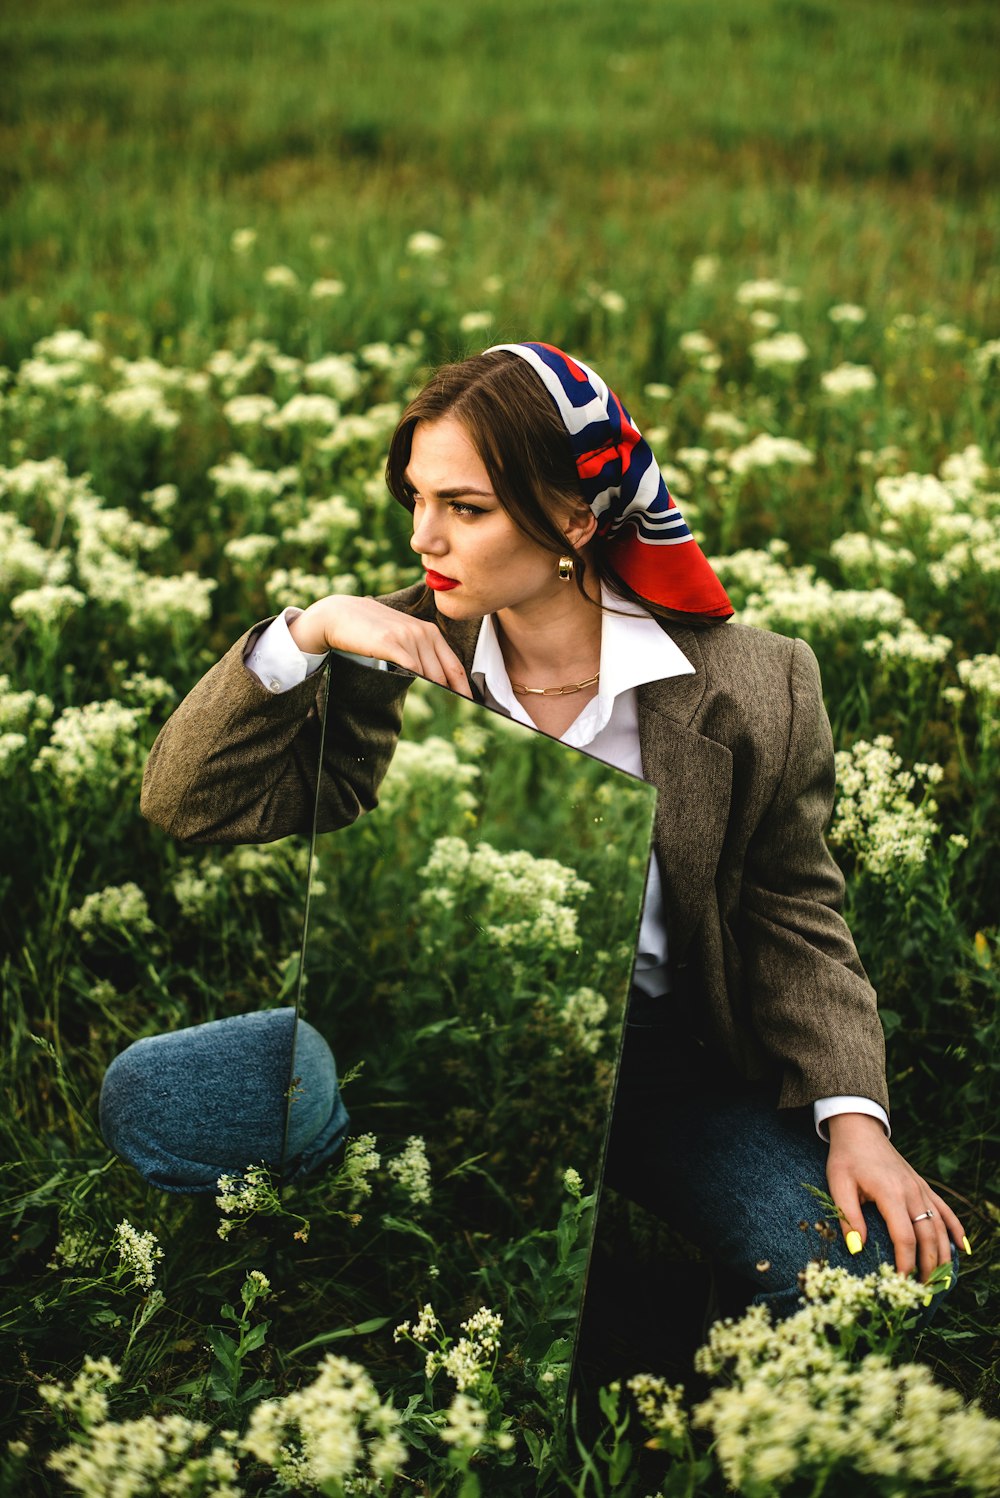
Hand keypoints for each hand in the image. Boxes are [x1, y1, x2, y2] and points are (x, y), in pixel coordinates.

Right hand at [289, 595, 471, 697]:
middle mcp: (423, 634)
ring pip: (428, 675)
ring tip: (438, 715)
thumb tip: (434, 682)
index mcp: (430, 632)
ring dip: (433, 695)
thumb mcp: (402, 635)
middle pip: (444, 675)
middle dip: (451, 697)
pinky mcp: (391, 643)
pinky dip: (416, 683)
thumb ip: (419, 653)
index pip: (455, 666)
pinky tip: (417, 696)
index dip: (464, 689)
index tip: (471, 706)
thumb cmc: (372, 629)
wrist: (342, 614)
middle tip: (457, 718)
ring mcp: (408, 637)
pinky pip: (410, 669)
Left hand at [826, 1112, 966, 1280]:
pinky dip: (956, 1230)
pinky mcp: (923, 1186)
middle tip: (923, 1291)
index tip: (901, 1282)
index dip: (906, 1263)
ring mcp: (921, 1188)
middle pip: (928, 1236)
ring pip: (940, 1227)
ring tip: (940, 1281)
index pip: (904, 1237)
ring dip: (943, 1255)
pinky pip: (945, 1210)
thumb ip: (847, 1217)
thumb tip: (856, 1249)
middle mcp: (912, 1192)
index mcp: (890, 1193)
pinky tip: (962, 1249)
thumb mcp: (838, 1184)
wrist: (860, 1129)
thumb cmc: (846, 1158)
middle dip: (928, 1266)